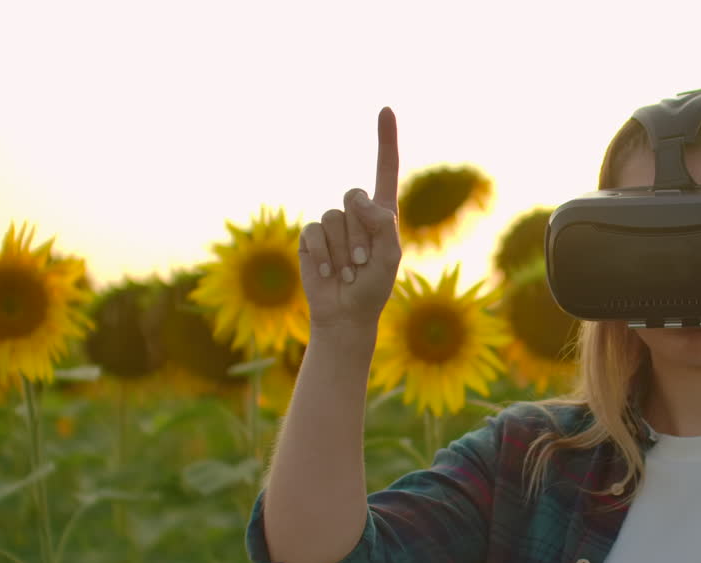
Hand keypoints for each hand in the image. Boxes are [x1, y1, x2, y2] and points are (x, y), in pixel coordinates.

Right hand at [299, 107, 402, 335]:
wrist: (344, 315)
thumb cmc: (373, 289)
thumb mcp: (389, 258)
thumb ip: (384, 227)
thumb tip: (361, 202)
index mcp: (382, 213)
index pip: (385, 169)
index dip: (386, 140)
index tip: (386, 109)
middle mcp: (357, 213)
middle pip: (354, 197)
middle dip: (361, 232)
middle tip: (363, 263)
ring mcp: (333, 224)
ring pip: (335, 218)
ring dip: (344, 250)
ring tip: (348, 271)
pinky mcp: (310, 237)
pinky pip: (315, 232)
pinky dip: (324, 256)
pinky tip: (329, 273)